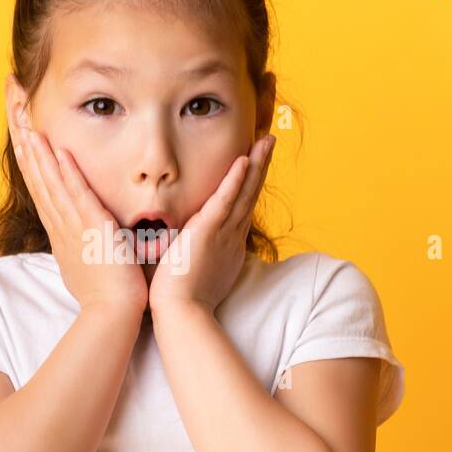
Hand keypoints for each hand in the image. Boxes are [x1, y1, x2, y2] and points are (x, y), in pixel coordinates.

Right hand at [11, 126, 148, 316]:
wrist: (114, 312)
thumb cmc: (106, 296)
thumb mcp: (86, 268)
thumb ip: (81, 251)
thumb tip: (79, 246)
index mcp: (62, 236)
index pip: (43, 195)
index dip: (32, 169)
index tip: (23, 146)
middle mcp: (62, 229)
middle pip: (40, 185)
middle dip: (29, 155)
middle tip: (18, 128)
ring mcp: (75, 227)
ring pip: (52, 185)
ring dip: (40, 157)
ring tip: (30, 131)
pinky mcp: (94, 228)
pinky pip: (79, 194)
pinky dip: (68, 173)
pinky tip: (60, 152)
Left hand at [148, 132, 275, 316]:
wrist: (181, 312)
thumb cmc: (182, 298)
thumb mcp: (194, 268)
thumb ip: (192, 250)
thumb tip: (181, 242)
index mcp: (228, 243)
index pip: (242, 205)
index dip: (250, 182)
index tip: (256, 161)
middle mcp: (231, 235)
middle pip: (250, 193)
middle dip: (261, 165)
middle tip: (270, 140)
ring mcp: (223, 233)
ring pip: (245, 192)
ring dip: (256, 164)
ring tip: (267, 139)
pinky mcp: (209, 232)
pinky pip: (225, 201)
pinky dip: (235, 180)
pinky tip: (244, 160)